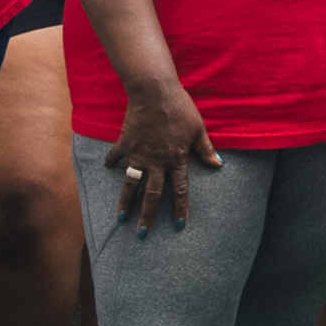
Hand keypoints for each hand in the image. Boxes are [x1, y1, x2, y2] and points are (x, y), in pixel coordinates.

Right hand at [109, 84, 223, 227]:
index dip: (181, 209)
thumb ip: (206, 149)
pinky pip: (117, 156)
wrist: (155, 92)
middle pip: (152, 195)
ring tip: (121, 218)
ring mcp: (139, 154)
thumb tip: (218, 165)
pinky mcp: (125, 144)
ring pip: (132, 184)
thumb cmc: (180, 108)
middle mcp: (157, 162)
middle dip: (148, 216)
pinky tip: (107, 167)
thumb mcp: (198, 129)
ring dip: (126, 202)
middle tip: (142, 234)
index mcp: (177, 160)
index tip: (179, 226)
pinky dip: (112, 161)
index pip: (180, 190)